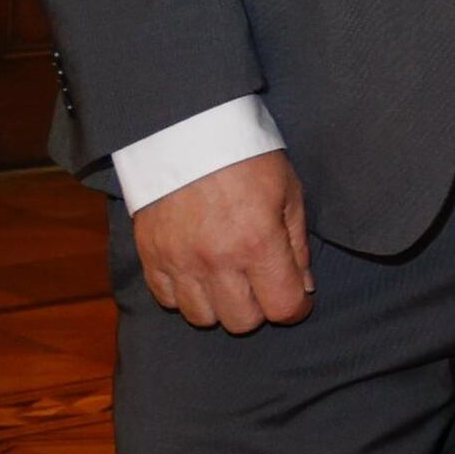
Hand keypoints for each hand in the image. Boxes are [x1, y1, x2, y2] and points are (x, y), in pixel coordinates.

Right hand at [130, 151, 313, 332]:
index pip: (282, 307)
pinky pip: (168, 300)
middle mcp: (216, 261)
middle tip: (261, 283)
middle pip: (242, 322)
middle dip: (259, 307)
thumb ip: (296, 244)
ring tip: (227, 277)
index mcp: (257, 243)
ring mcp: (178, 262)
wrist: (186, 132)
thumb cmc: (247, 157)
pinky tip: (198, 271)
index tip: (297, 299)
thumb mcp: (288, 192)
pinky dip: (185, 294)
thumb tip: (303, 287)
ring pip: (202, 317)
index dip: (296, 308)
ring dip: (220, 304)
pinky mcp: (151, 257)